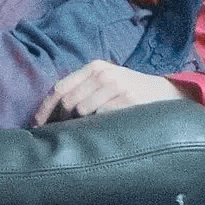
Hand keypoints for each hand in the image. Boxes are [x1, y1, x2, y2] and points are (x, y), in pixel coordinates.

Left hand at [31, 62, 185, 125]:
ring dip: (77, 126)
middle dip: (60, 121)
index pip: (59, 88)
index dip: (45, 110)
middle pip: (68, 101)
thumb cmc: (130, 94)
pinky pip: (101, 117)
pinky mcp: (128, 101)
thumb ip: (82, 92)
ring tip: (81, 136)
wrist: (167, 95)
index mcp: (94, 68)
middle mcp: (103, 74)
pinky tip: (99, 134)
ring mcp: (117, 86)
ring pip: (82, 110)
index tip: (36, 127)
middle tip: (60, 136)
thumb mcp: (106, 84)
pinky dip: (95, 128)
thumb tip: (50, 117)